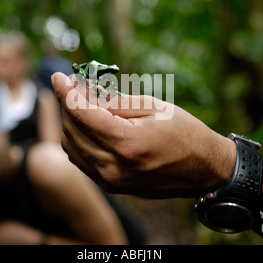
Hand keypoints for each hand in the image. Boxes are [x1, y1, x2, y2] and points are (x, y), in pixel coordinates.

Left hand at [52, 72, 235, 198]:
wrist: (203, 170)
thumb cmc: (184, 133)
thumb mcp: (153, 107)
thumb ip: (114, 100)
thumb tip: (84, 90)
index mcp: (126, 143)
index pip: (81, 114)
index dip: (66, 92)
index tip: (58, 76)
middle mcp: (113, 166)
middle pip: (72, 129)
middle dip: (69, 104)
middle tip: (76, 87)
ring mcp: (110, 180)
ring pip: (72, 146)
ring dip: (71, 123)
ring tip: (83, 105)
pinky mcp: (111, 186)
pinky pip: (81, 160)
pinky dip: (78, 140)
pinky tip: (88, 127)